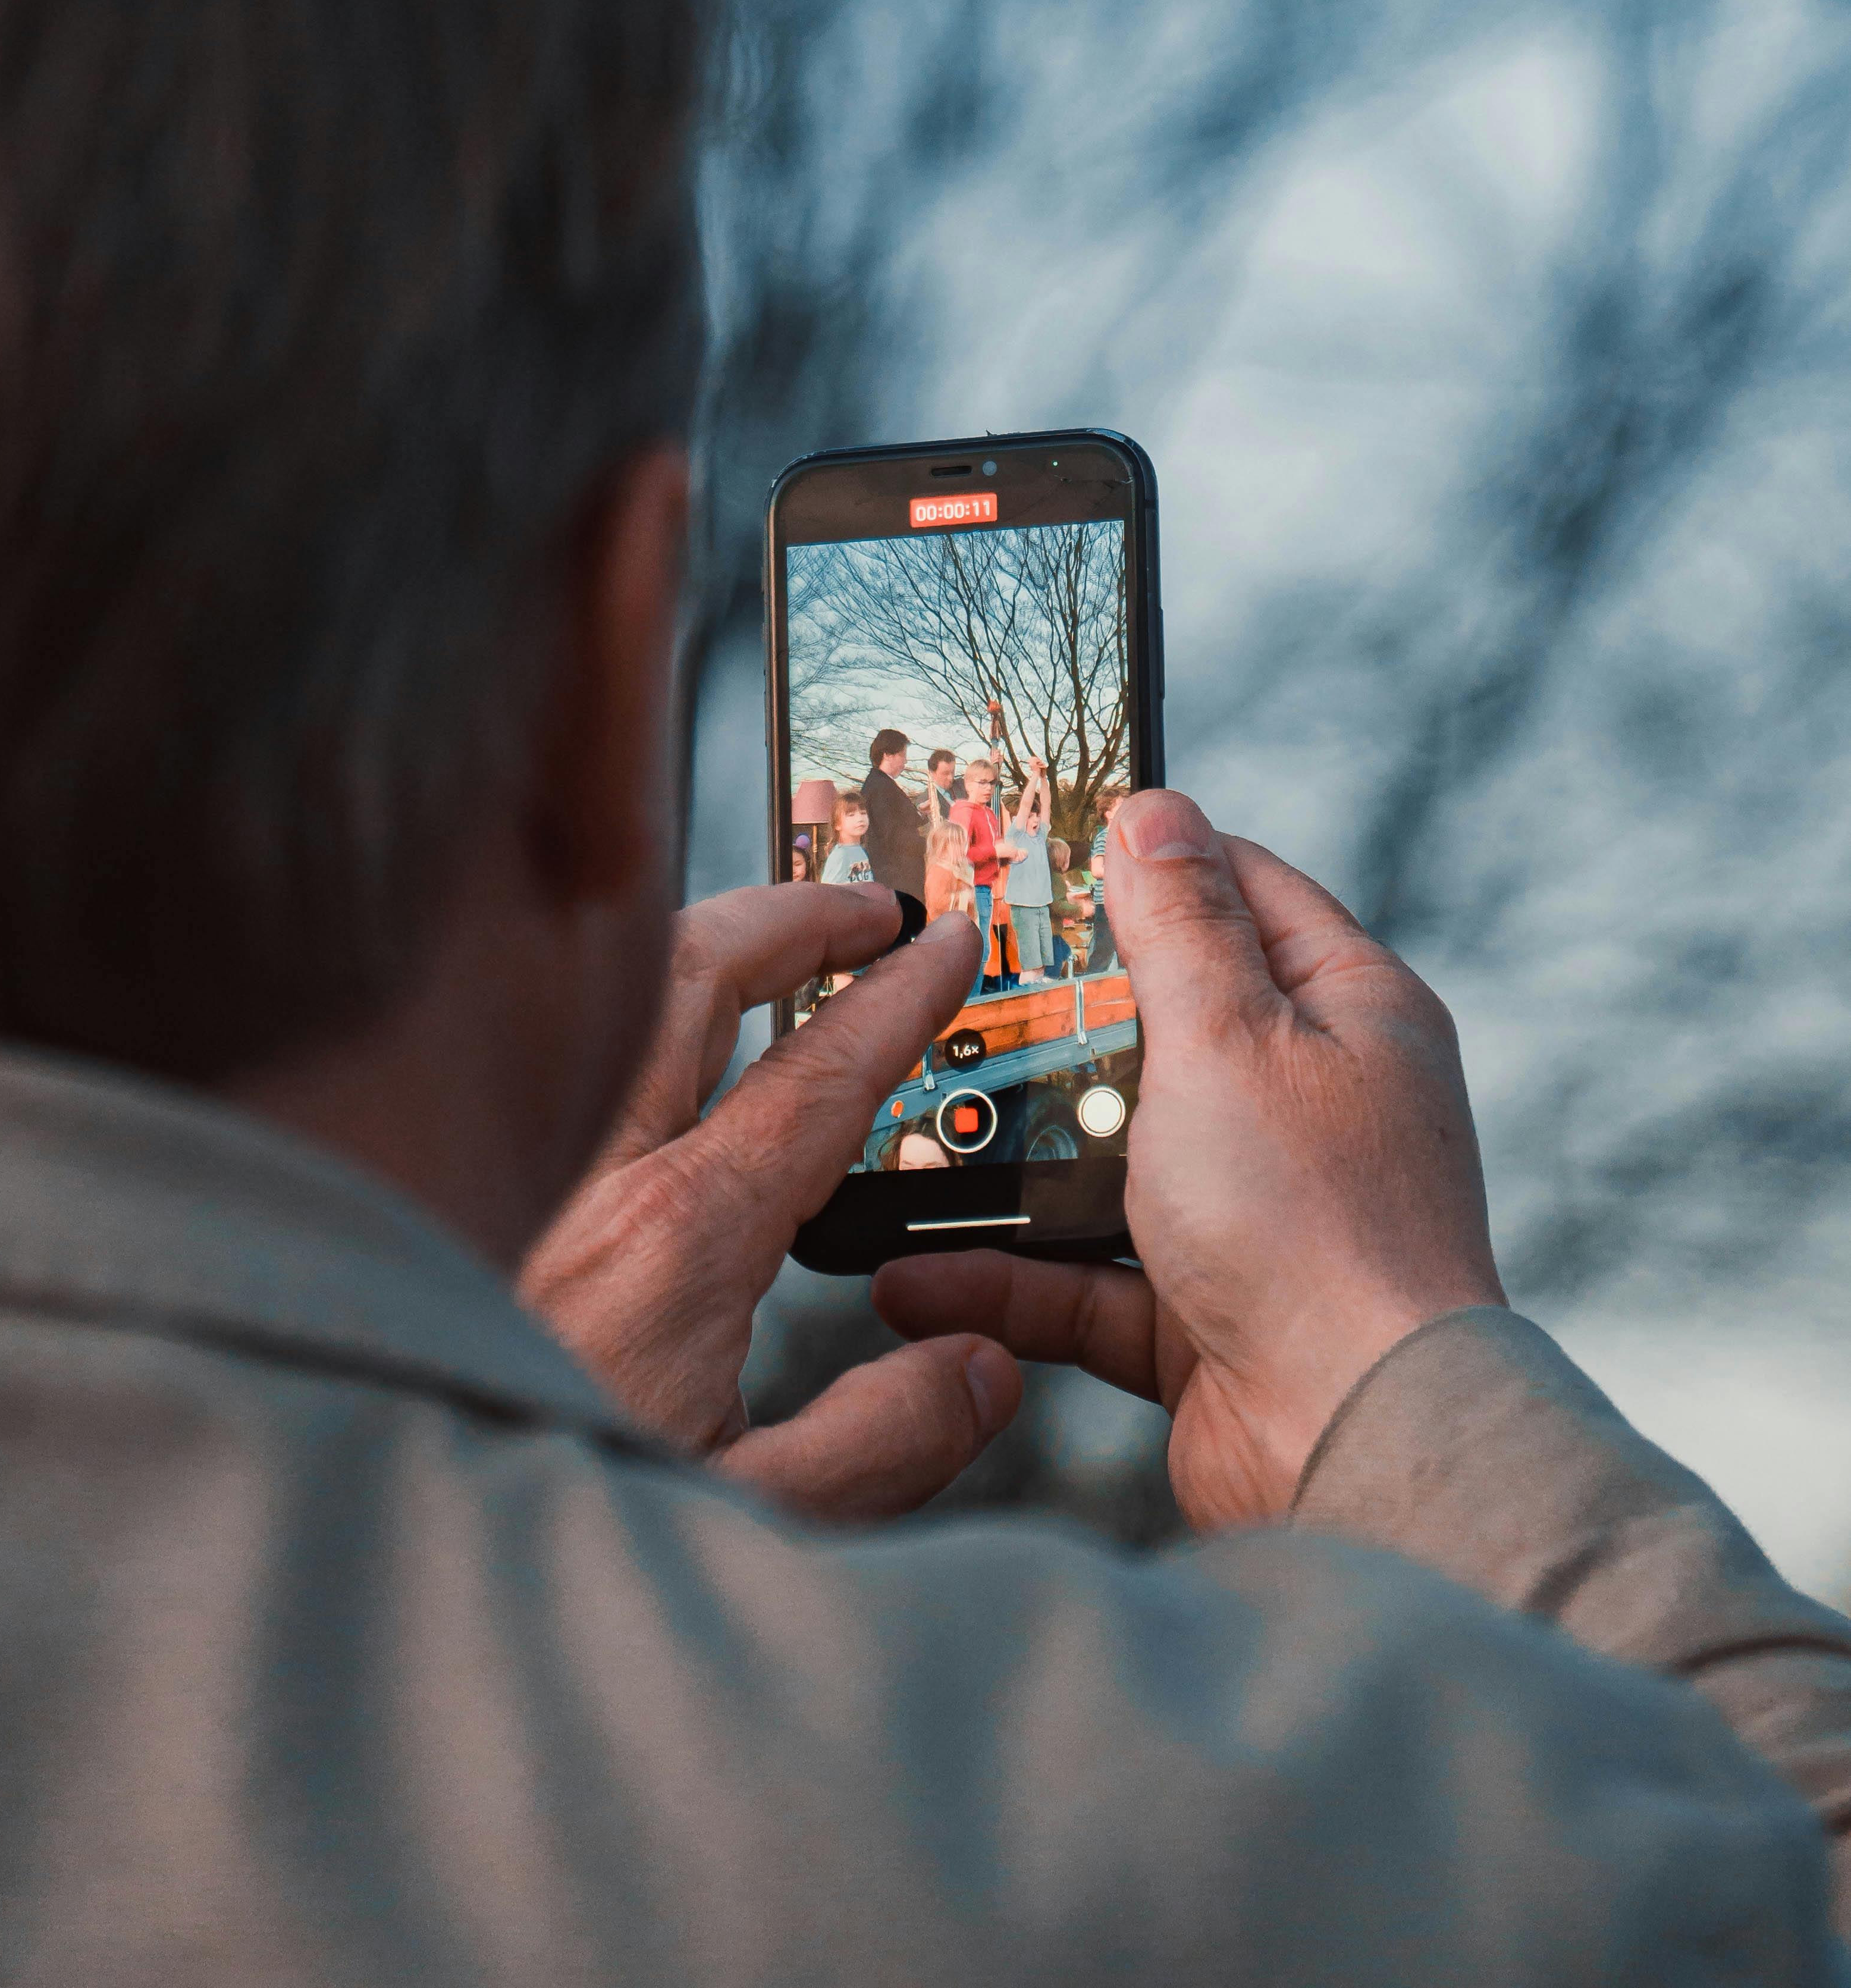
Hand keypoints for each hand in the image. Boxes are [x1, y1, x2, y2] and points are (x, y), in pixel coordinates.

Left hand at [518, 885, 1015, 1519]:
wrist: (379, 1537)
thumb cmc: (525, 1537)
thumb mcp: (748, 1520)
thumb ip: (881, 1441)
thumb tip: (978, 1369)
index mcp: (677, 1240)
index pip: (818, 1071)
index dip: (897, 995)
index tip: (940, 945)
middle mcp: (588, 1174)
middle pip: (697, 975)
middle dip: (793, 917)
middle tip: (863, 906)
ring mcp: (517, 1172)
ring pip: (611, 996)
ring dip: (703, 946)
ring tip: (764, 944)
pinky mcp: (458, 1193)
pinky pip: (554, 1054)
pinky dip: (620, 1010)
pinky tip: (638, 1048)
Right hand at [874, 789, 1502, 1530]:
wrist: (1353, 1448)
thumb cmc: (1313, 1228)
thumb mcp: (1226, 1038)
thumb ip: (1179, 925)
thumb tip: (1155, 811)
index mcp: (1348, 1014)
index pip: (1244, 892)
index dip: (1148, 864)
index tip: (1042, 851)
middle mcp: (1312, 1105)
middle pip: (1164, 1025)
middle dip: (1055, 1017)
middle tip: (947, 985)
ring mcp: (1260, 1211)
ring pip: (1114, 1154)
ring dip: (1015, 1157)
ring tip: (906, 1130)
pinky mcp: (1207, 1312)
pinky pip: (1089, 1277)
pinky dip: (1009, 1276)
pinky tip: (913, 1273)